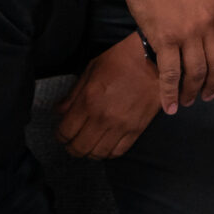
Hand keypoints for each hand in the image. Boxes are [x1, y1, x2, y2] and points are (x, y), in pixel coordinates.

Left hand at [56, 35, 162, 158]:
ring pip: (98, 154)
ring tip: (88, 146)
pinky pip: (118, 152)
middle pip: (79, 148)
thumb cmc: (120, 60)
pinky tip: (105, 146)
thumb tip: (59, 111)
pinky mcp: (136, 129)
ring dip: (89, 153)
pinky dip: (108, 153)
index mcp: (88, 100)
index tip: (61, 134)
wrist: (153, 59)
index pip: (66, 131)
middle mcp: (103, 117)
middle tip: (71, 143)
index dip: (59, 136)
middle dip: (71, 148)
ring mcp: (121, 125)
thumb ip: (73, 94)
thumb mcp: (91, 70)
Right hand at [116, 0, 213, 112]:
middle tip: (208, 96)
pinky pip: (171, 75)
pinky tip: (169, 105)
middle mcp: (209, 23)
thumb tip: (204, 25)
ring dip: (192, 92)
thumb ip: (207, 6)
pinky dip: (170, 94)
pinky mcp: (166, 40)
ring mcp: (189, 34)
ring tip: (187, 101)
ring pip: (196, 73)